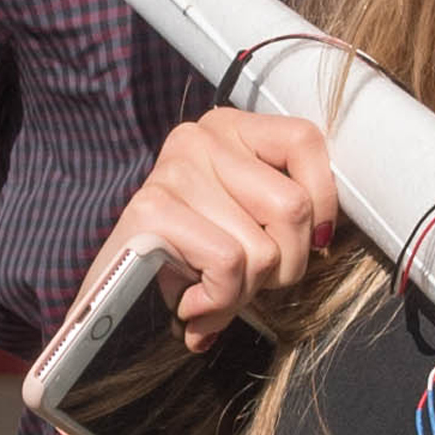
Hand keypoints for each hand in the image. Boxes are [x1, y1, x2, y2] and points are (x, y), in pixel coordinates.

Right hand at [103, 111, 343, 337]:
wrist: (109, 301)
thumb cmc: (189, 261)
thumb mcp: (242, 221)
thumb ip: (284, 213)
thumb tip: (326, 233)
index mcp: (231, 129)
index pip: (305, 140)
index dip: (323, 201)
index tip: (311, 240)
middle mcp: (201, 137)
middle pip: (293, 208)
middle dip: (284, 266)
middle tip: (249, 283)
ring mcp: (173, 170)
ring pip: (263, 248)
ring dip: (246, 292)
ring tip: (214, 295)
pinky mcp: (151, 210)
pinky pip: (228, 265)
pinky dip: (220, 301)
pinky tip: (194, 305)